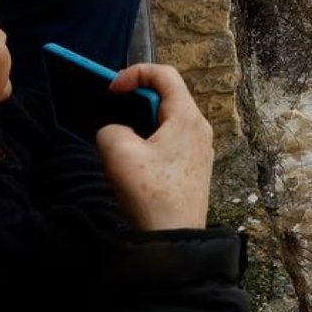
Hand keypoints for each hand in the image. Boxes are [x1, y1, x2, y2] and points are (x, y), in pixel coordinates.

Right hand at [96, 64, 214, 231]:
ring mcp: (200, 149)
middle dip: (136, 100)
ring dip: (142, 123)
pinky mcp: (194, 168)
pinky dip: (151, 141)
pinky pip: (172, 142)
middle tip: (112, 112)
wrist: (174, 238)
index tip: (112, 90)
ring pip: (168, 121)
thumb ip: (111, 129)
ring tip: (120, 140)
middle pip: (168, 97)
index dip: (134, 73)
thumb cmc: (151, 194)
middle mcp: (200, 128)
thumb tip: (117, 132)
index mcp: (187, 117)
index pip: (165, 74)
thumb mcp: (118, 152)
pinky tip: (135, 161)